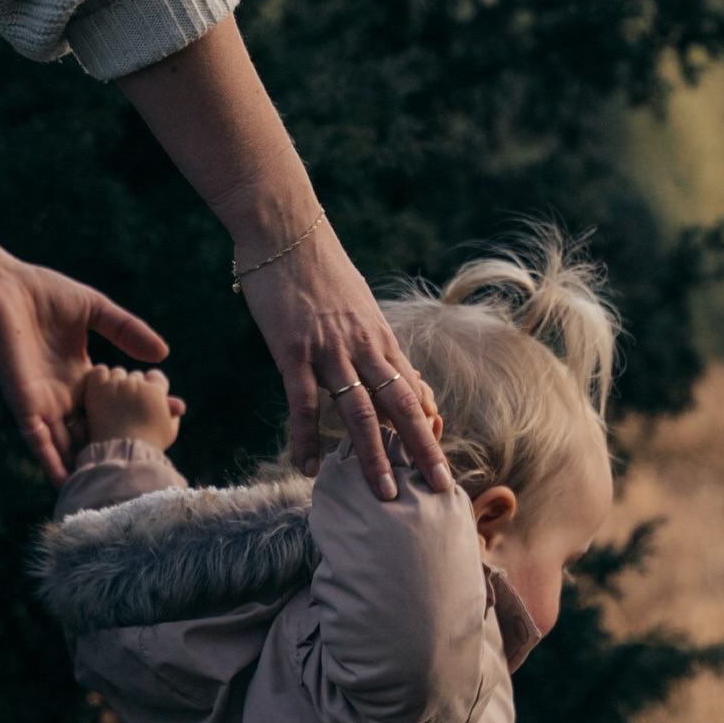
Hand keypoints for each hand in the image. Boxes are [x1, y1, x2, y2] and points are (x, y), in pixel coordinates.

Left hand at [0, 237, 169, 482]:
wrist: (1, 285)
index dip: (140, 416)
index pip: (114, 407)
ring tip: (108, 492)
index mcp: (80, 377)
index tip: (174, 418)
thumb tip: (162, 354)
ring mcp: (43, 404)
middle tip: (152, 462)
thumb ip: (125, 330)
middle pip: (95, 432)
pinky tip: (65, 483)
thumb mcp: (94, 310)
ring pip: (65, 446)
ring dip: (84, 467)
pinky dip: (50, 462)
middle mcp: (63, 397)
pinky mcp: (24, 404)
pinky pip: (37, 440)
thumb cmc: (42, 292)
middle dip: (119, 448)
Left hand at [83, 365, 183, 450]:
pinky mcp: (97, 387)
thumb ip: (173, 414)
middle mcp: (137, 383)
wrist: (121, 454)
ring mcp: (116, 384)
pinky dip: (99, 379)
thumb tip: (178, 405)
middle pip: (136, 376)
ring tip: (112, 404)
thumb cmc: (147, 447)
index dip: (150, 388)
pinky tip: (100, 394)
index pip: (155, 377)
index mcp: (155, 390)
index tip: (144, 401)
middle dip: (133, 388)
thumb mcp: (168, 432)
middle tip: (127, 407)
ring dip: (115, 384)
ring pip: (117, 373)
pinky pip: (99, 371)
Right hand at [237, 218, 451, 499]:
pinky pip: (304, 404)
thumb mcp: (357, 305)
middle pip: (401, 406)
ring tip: (385, 494)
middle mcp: (364, 347)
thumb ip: (372, 342)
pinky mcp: (294, 351)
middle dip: (422, 450)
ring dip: (374, 456)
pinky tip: (309, 468)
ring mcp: (330, 350)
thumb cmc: (317, 267)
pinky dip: (307, 438)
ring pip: (361, 412)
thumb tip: (391, 369)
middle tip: (439, 488)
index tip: (438, 463)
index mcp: (379, 338)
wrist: (285, 228)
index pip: (412, 390)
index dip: (427, 428)